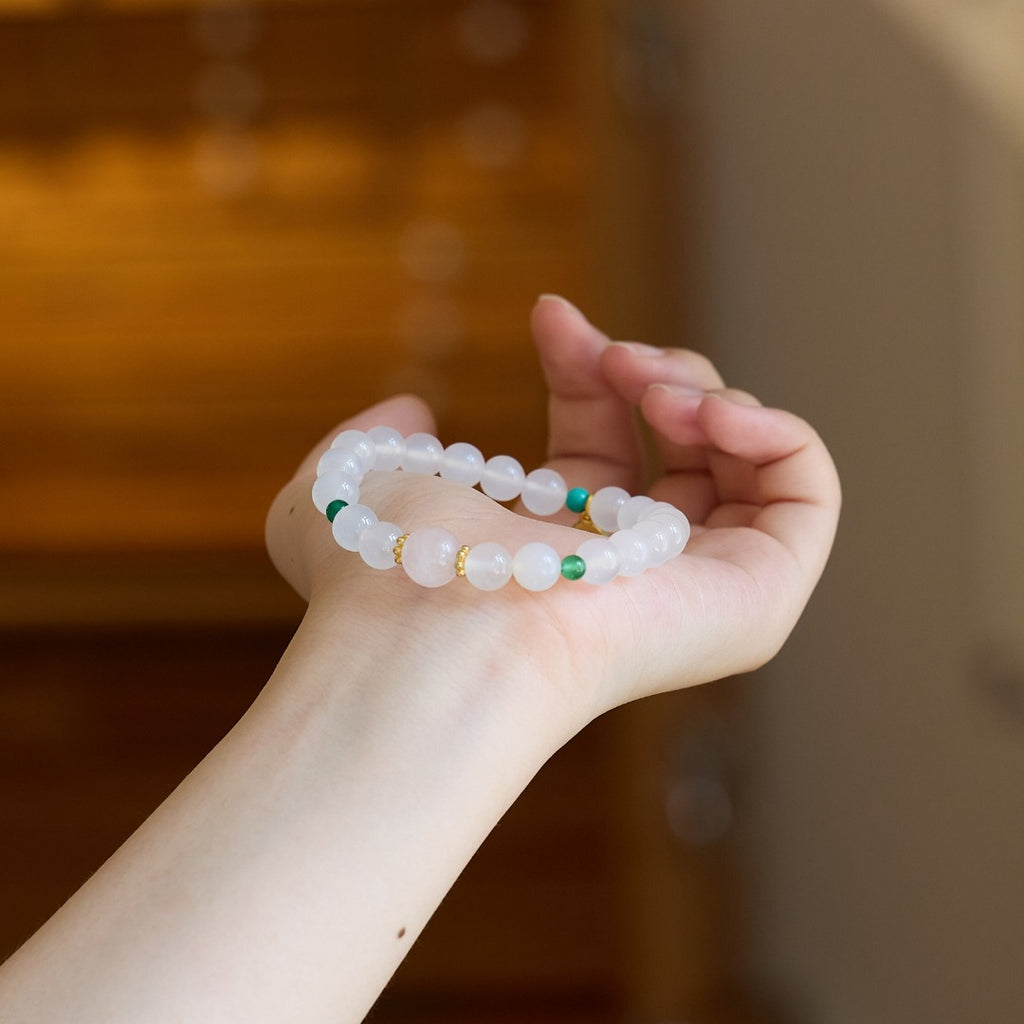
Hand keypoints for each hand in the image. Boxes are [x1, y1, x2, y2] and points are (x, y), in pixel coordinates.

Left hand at [266, 296, 839, 725]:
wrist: (438, 633)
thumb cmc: (385, 567)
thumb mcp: (340, 482)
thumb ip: (366, 438)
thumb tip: (413, 411)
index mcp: (557, 545)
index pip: (604, 442)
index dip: (589, 367)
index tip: (552, 317)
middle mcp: (630, 569)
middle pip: (682, 443)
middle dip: (655, 371)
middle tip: (614, 358)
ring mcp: (699, 588)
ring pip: (745, 460)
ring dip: (706, 393)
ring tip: (652, 386)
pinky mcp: (758, 598)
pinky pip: (806, 493)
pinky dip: (774, 429)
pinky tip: (706, 412)